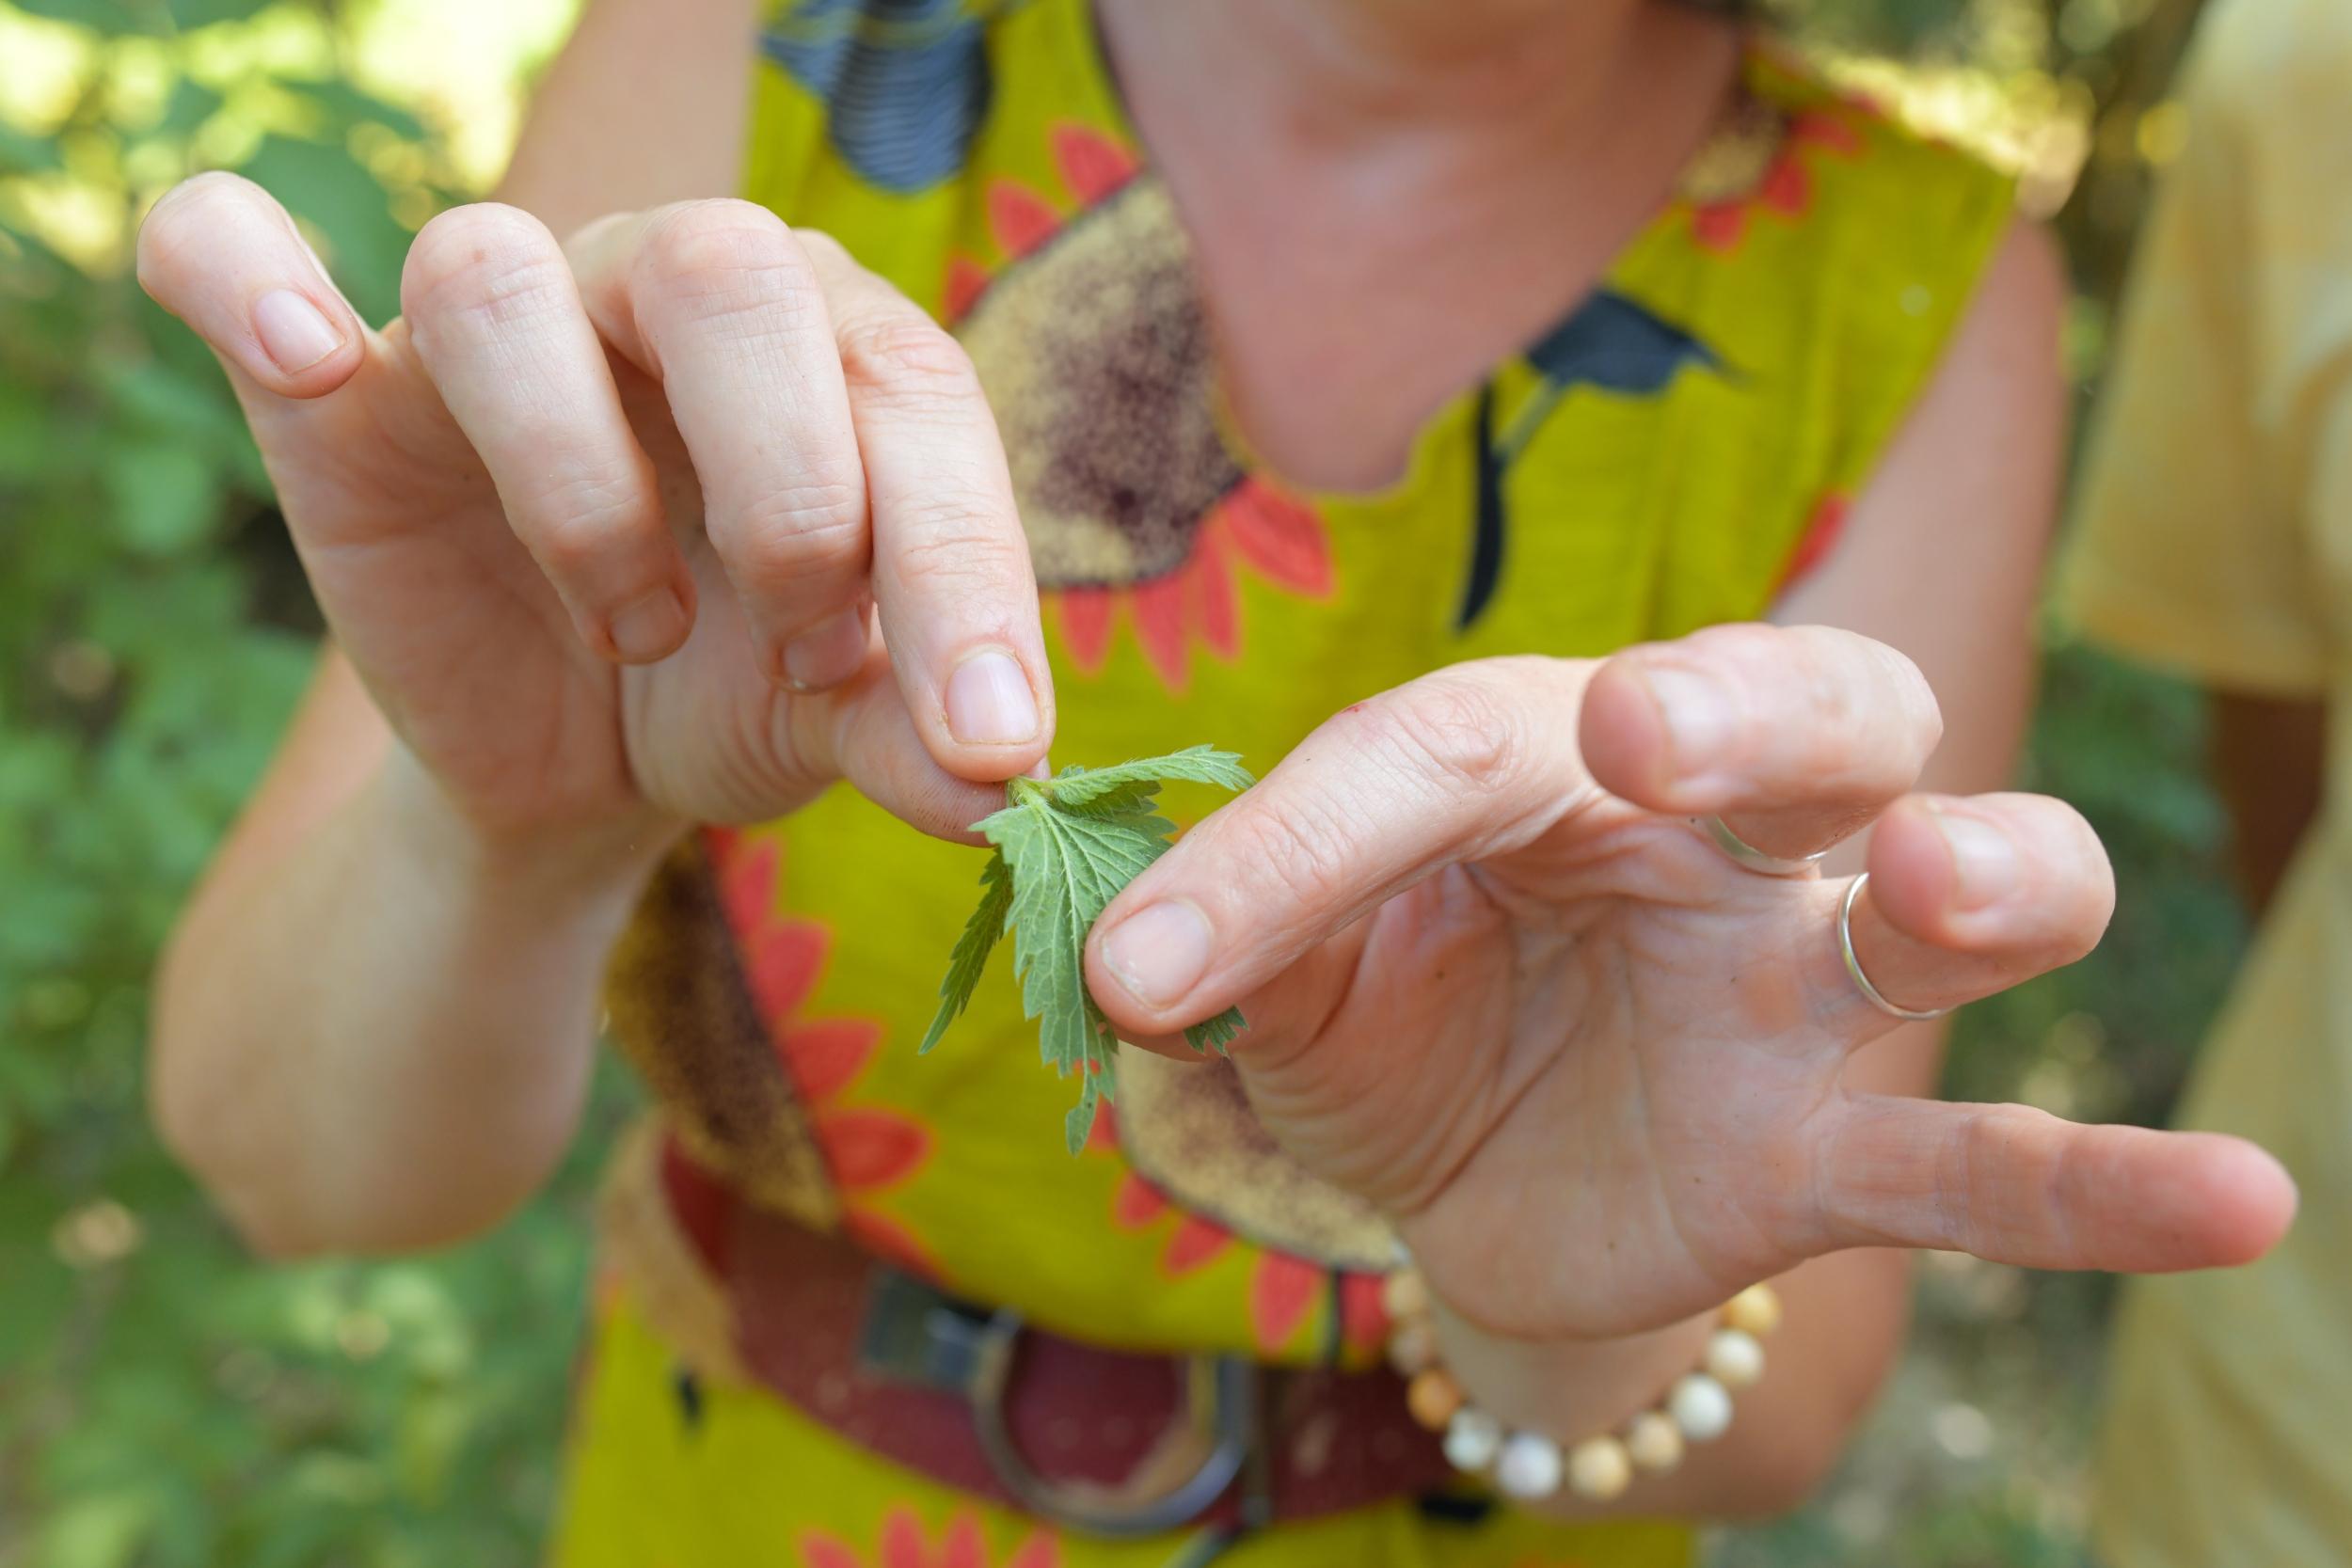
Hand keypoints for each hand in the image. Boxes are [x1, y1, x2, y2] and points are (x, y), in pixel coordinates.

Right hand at [137, 176, 1052, 862]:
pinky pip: (231, 252)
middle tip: (808, 647)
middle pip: (723, 272)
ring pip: (498, 279)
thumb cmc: (741, 689)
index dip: (959, 562)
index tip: (985, 738)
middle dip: (792, 488)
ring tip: (635, 628)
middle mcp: (669, 288)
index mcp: (831, 339)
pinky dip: (243, 276)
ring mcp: (501, 328)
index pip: (911, 386)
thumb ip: (919, 734)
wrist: (587, 756)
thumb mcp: (842, 723)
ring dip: (577, 482)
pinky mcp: (338, 394)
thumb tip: (1003, 788)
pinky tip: (305, 356)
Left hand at [1084, 625, 2296, 1339]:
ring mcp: (1800, 987)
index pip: (1433, 758)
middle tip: (1642, 730)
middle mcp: (1711, 834)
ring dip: (1977, 879)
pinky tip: (2245, 1206)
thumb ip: (1230, 960)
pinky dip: (2099, 1189)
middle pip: (1808, 706)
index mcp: (1539, 756)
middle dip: (1741, 706)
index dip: (1284, 857)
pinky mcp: (1834, 1148)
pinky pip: (1985, 1163)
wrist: (1469, 1175)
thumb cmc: (1380, 1024)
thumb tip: (1129, 966)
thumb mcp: (1279, 994)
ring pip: (1963, 885)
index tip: (1148, 983)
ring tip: (1935, 894)